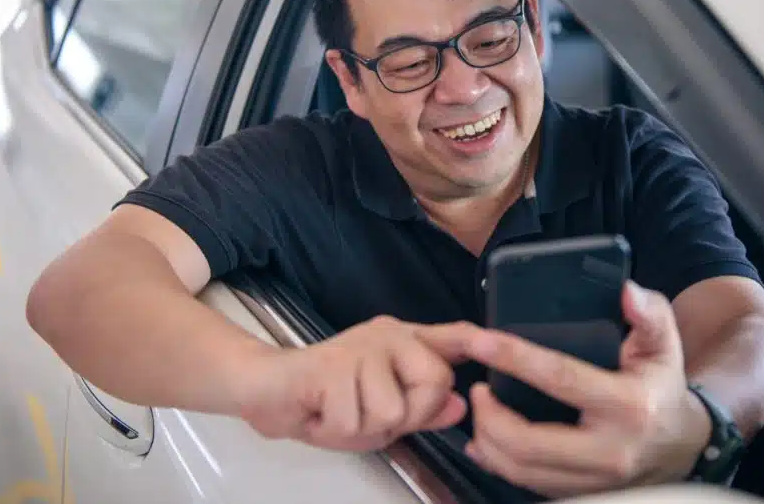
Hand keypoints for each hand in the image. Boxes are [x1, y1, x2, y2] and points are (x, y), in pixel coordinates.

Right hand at [238, 315, 470, 451]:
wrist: (263, 389)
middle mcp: (387, 335)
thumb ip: (420, 406)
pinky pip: (355, 418)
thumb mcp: (379, 410)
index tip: (499, 342)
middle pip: (434, 384)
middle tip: (366, 412)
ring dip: (362, 427)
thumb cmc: (322, 399)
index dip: (478, 341)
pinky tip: (319, 410)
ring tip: (338, 411)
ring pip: (393, 411)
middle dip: (406, 415)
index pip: (450, 337)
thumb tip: (459, 406)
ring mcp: (361, 347)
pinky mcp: (333, 365)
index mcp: (402, 342)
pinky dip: (335, 428)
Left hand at [421, 282, 711, 498]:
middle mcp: (610, 450)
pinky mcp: (582, 494)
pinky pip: (528, 486)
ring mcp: (595, 481)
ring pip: (522, 471)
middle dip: (489, 414)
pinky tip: (485, 440)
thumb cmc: (661, 387)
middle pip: (528, 442)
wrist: (683, 445)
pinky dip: (498, 464)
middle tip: (477, 386)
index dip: (514, 358)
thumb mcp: (663, 345)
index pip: (560, 378)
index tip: (480, 341)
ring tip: (480, 409)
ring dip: (488, 440)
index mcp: (629, 405)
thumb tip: (626, 291)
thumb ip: (649, 313)